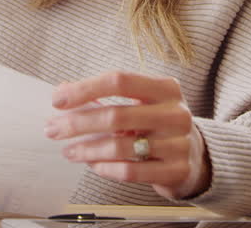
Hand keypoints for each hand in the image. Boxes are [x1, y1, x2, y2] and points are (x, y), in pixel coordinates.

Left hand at [45, 71, 210, 199]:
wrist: (198, 157)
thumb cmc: (157, 124)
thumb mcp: (139, 102)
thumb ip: (103, 95)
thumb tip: (62, 90)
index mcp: (165, 88)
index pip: (118, 80)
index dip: (85, 89)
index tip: (57, 100)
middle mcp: (175, 113)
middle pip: (115, 115)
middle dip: (77, 123)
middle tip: (52, 129)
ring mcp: (179, 143)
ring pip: (120, 146)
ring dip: (86, 149)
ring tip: (68, 151)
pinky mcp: (176, 171)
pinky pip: (130, 171)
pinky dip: (105, 168)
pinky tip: (92, 165)